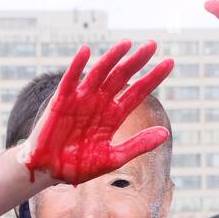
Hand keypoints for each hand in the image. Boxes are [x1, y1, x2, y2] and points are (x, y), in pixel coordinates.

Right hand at [22, 40, 173, 184]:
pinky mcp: (61, 102)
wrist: (49, 173)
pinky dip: (77, 65)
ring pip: (100, 73)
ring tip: (126, 44)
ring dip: (112, 58)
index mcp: (113, 116)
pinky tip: (86, 51)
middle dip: (136, 61)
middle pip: (121, 76)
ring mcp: (81, 100)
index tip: (169, 62)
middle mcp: (99, 103)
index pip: (137, 92)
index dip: (153, 78)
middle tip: (152, 45)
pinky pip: (70, 80)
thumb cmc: (78, 167)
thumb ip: (137, 145)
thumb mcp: (113, 158)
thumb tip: (165, 134)